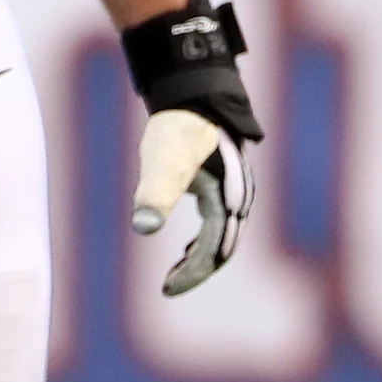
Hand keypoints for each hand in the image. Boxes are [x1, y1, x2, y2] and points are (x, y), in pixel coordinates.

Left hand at [120, 0, 262, 295]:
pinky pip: (219, 220)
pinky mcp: (223, 181)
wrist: (192, 90)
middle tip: (170, 288)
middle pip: (223, 247)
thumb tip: (143, 227)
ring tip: (176, 273)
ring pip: (223, 235)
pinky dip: (203, 238)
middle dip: (198, 270)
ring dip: (202, 256)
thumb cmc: (178, 125)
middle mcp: (238, 198)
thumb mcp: (163, 159)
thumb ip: (155, 192)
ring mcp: (234, 189)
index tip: (166, 290)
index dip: (192, 273)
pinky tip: (182, 244)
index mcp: (229, 199)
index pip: (213, 249)